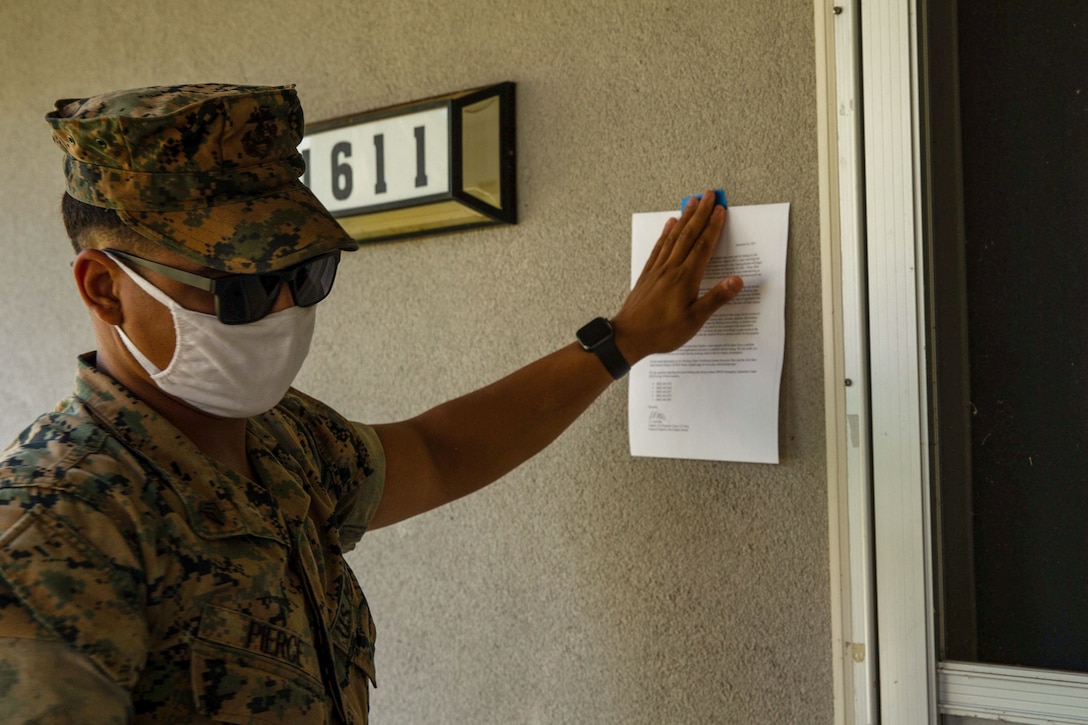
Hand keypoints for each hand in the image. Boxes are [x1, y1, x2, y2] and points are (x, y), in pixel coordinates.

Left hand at [611, 190, 743, 364]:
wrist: (628, 336)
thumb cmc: (661, 331)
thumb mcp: (694, 320)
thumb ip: (716, 298)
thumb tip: (737, 281)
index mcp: (685, 278)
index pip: (703, 246)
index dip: (713, 226)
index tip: (721, 210)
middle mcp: (671, 268)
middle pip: (689, 235)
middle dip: (701, 213)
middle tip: (709, 195)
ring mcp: (657, 270)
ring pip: (673, 237)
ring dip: (684, 218)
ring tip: (692, 202)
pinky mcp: (647, 274)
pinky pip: (659, 248)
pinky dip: (666, 233)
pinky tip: (669, 225)